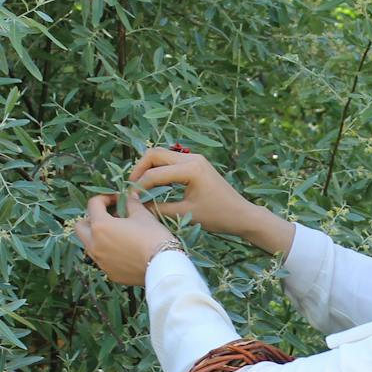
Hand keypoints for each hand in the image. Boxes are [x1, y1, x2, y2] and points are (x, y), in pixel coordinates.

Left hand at [72, 191, 176, 286]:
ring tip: (117, 234)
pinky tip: (125, 251)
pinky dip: (108, 252)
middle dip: (92, 218)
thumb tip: (129, 195)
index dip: (105, 198)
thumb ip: (131, 203)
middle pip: (81, 227)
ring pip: (90, 245)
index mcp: (100, 226)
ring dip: (98, 236)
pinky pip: (103, 259)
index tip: (118, 199)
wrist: (163, 267)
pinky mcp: (109, 273)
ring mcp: (100, 261)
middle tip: (109, 217)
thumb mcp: (142, 215)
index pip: (93, 205)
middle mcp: (94, 245)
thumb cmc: (152, 237)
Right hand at [129, 146, 295, 255]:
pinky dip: (159, 169)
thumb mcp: (186, 214)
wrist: (242, 214)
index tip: (129, 199)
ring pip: (162, 155)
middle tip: (130, 188)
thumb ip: (159, 209)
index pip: (155, 173)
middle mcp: (192, 158)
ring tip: (139, 186)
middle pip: (154, 154)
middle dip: (139, 170)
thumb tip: (136, 207)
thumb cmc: (218, 217)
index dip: (139, 186)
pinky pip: (171, 160)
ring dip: (148, 168)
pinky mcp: (197, 163)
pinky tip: (153, 184)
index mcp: (191, 169)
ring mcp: (195, 158)